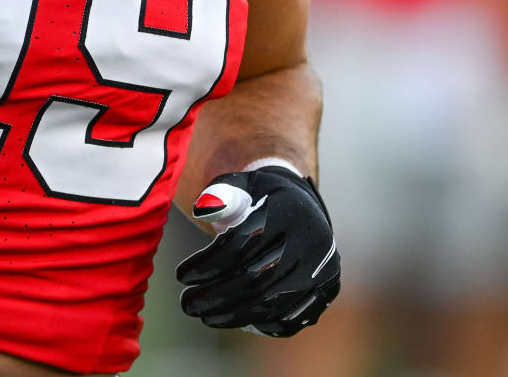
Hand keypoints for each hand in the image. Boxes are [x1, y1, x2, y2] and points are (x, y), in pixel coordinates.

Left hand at [176, 165, 339, 336]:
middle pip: (255, 277)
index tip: (180, 276)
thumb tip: (203, 209)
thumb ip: (220, 194)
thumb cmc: (260, 198)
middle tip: (186, 304)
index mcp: (287, 209)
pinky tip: (232, 319)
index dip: (207, 263)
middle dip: (214, 295)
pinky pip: (288, 316)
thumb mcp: (241, 186)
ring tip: (204, 315)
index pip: (241, 244)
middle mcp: (312, 240)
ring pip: (271, 303)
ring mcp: (323, 268)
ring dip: (232, 315)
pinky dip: (257, 322)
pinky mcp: (327, 290)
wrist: (302, 208)